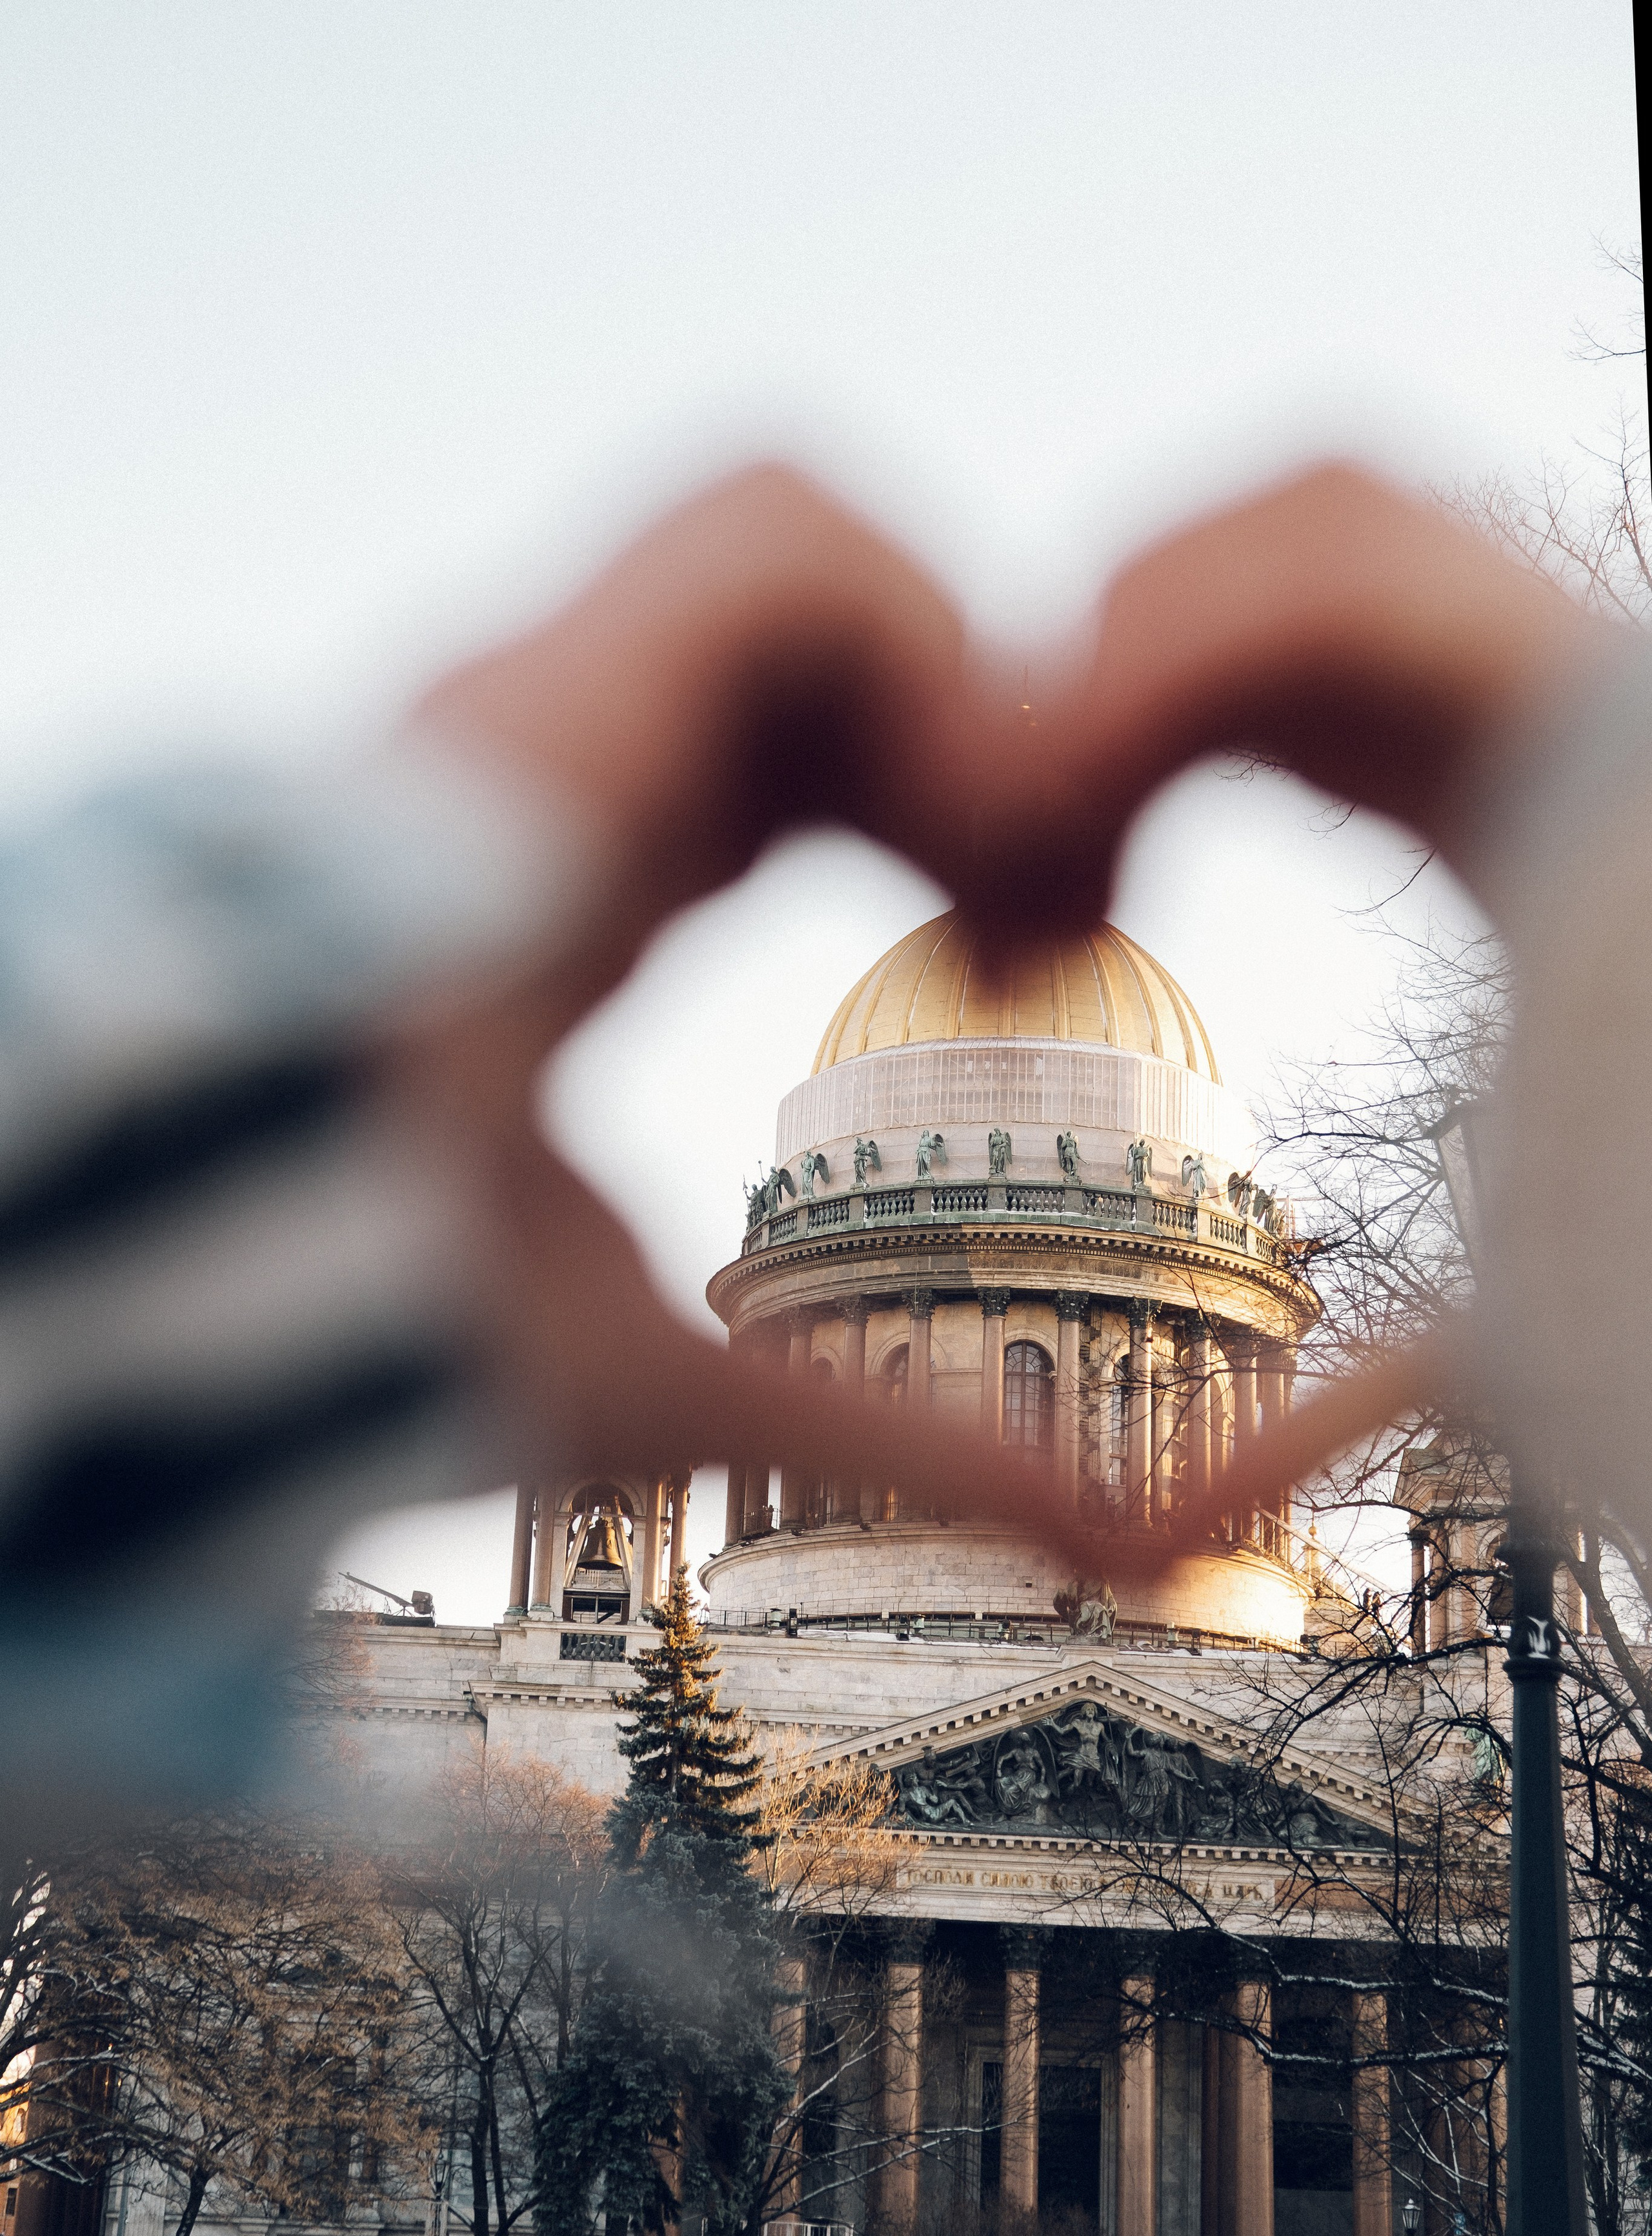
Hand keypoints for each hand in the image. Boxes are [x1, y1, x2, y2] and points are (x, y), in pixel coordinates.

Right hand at [396, 459, 1613, 1572]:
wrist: (214, 1267)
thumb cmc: (385, 1335)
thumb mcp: (663, 1372)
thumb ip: (876, 1427)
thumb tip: (1090, 1535)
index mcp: (591, 875)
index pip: (795, 743)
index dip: (946, 799)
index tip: (1021, 951)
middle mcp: (575, 761)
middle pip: (823, 626)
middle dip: (974, 722)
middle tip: (1044, 899)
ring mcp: (558, 700)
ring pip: (803, 529)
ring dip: (950, 661)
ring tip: (992, 844)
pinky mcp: (557, 681)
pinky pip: (776, 535)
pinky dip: (908, 630)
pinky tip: (943, 803)